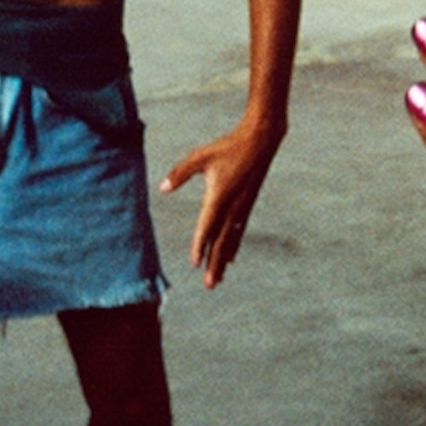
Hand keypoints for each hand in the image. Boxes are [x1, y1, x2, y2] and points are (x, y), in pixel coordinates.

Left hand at [161, 119, 279, 287]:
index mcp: (219, 196)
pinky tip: (231, 257)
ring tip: (218, 278)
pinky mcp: (248, 204)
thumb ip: (181, 173)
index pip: (207, 227)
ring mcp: (243, 207)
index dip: (200, 246)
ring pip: (232, 239)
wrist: (261, 141)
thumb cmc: (228, 146)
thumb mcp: (201, 156)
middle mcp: (233, 206)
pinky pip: (239, 231)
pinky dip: (233, 246)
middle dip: (215, 263)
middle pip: (222, 241)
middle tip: (209, 284)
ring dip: (224, 260)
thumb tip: (163, 189)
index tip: (195, 263)